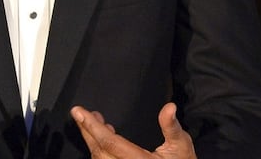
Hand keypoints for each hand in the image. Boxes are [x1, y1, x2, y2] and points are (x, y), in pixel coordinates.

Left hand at [71, 103, 196, 158]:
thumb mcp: (181, 146)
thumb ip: (172, 127)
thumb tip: (169, 107)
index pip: (110, 143)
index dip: (92, 126)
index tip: (78, 111)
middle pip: (99, 150)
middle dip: (87, 130)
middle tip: (80, 113)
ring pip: (99, 157)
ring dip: (92, 139)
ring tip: (93, 122)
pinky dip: (100, 149)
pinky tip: (103, 138)